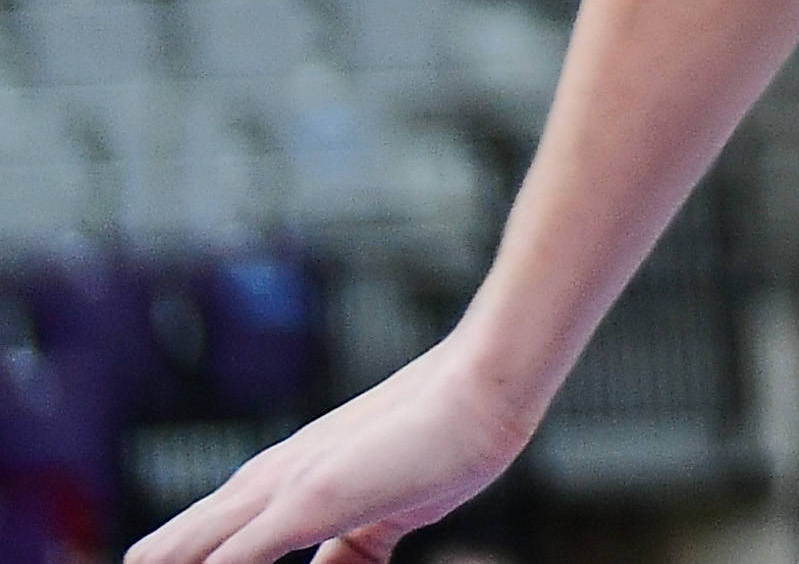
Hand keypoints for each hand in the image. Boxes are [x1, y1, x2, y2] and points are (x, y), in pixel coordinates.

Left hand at [134, 334, 542, 563]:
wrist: (485, 386)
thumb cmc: (451, 437)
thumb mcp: (390, 512)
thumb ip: (351, 551)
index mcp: (286, 480)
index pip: (207, 538)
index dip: (181, 560)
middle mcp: (269, 480)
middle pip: (180, 544)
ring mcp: (280, 488)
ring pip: (187, 548)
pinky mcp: (301, 502)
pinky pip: (228, 559)